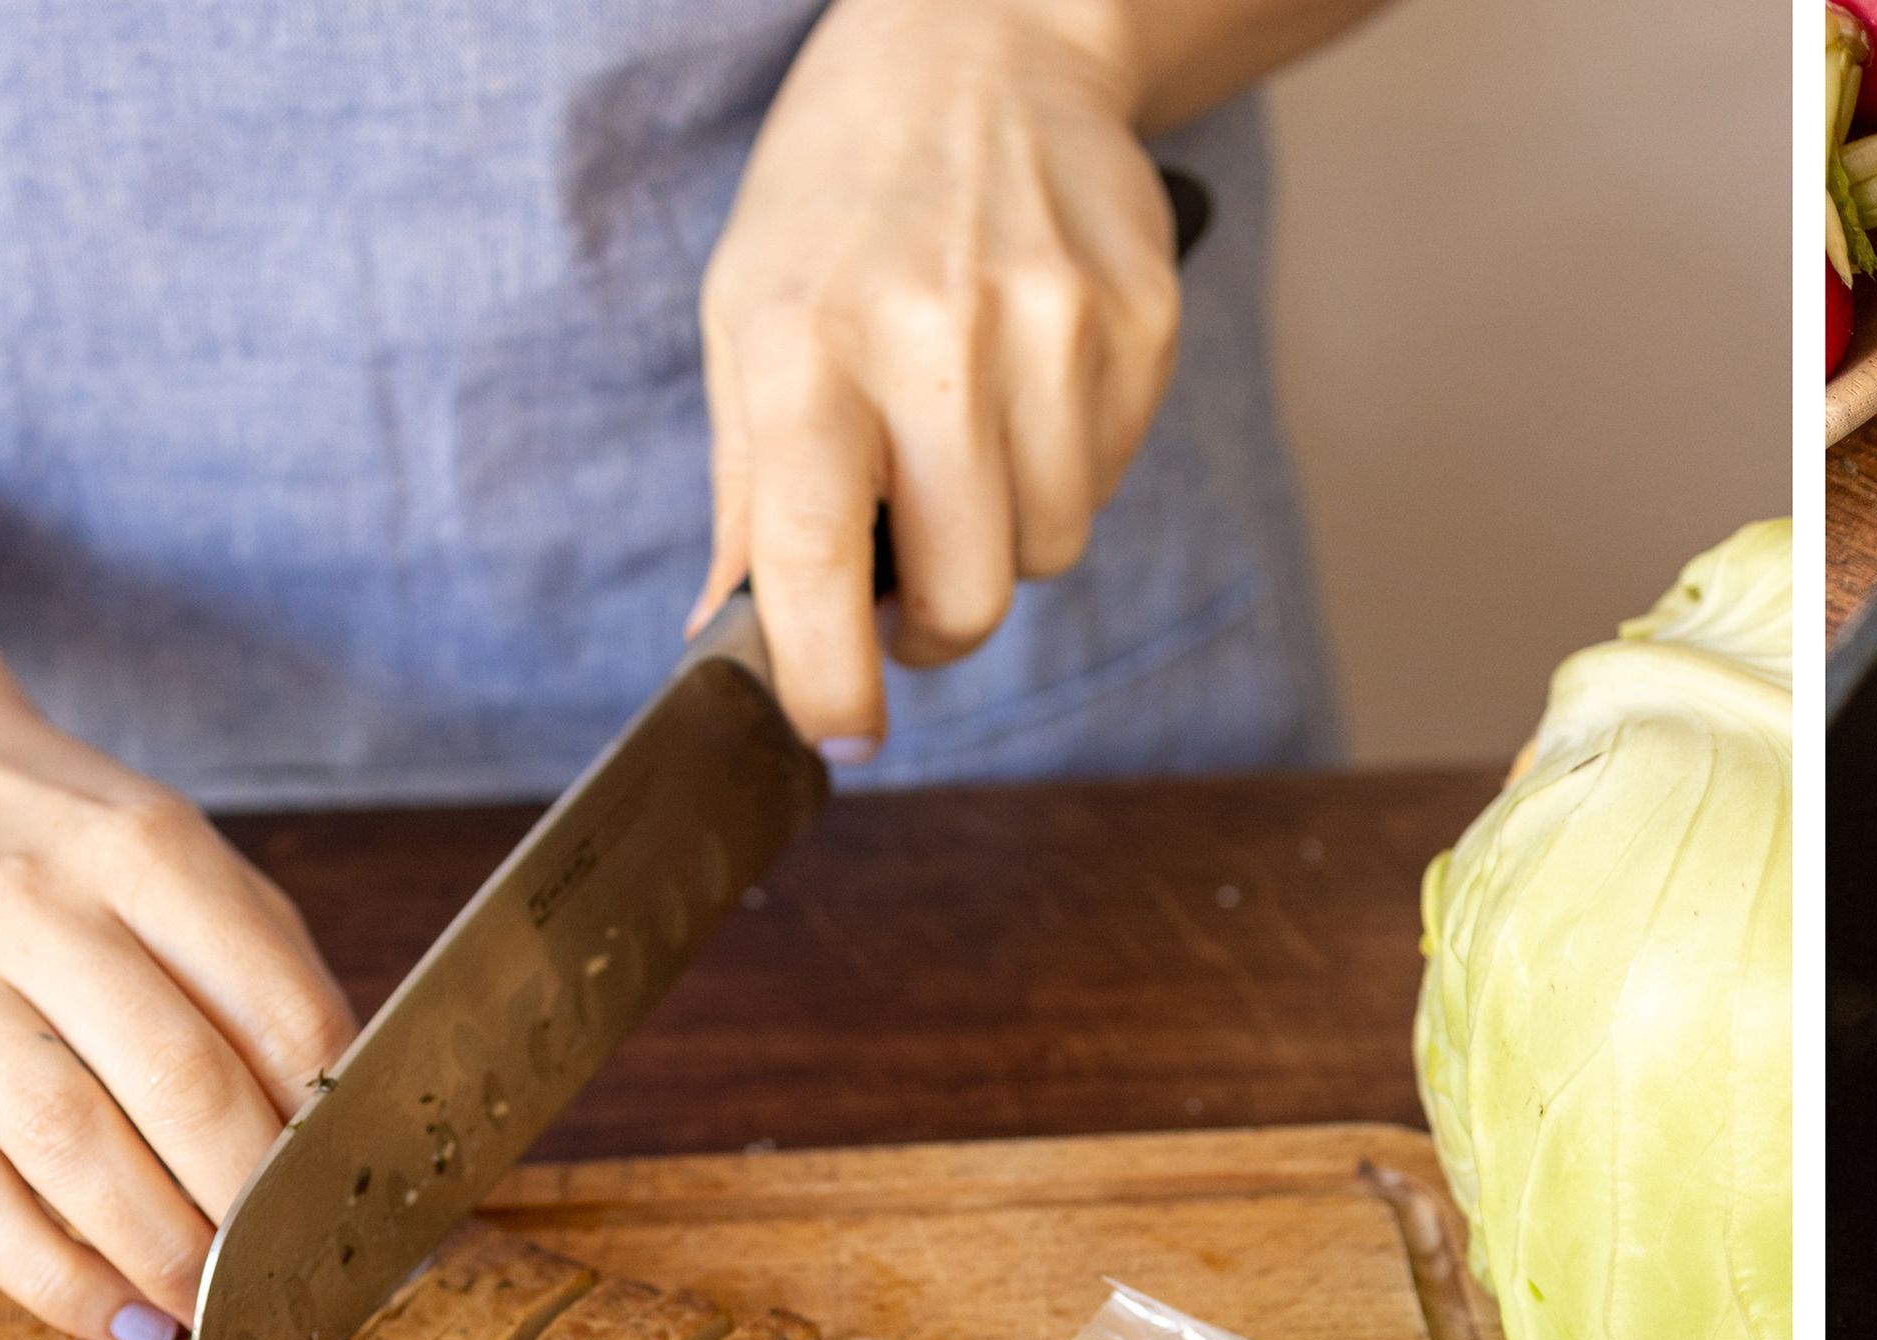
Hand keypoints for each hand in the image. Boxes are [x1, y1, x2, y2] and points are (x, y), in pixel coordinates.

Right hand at [0, 676, 351, 1339]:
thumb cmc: (64, 848)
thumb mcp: (184, 866)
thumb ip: (266, 978)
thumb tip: (348, 1132)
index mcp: (142, 851)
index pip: (277, 1011)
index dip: (332, 1126)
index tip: (361, 1195)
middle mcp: (28, 908)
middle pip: (177, 1081)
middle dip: (253, 1203)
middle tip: (295, 1271)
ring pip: (68, 1146)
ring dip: (161, 1252)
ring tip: (215, 1309)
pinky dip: (54, 1279)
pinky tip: (121, 1317)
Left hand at [697, 0, 1189, 753]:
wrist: (983, 45)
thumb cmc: (843, 192)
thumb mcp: (748, 313)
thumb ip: (745, 487)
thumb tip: (735, 633)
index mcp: (803, 344)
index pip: (813, 558)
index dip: (829, 677)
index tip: (842, 733)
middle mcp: (930, 339)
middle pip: (969, 594)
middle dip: (940, 621)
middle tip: (914, 583)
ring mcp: (1051, 330)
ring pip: (1052, 548)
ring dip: (1009, 533)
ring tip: (973, 439)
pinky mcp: (1140, 326)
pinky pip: (1111, 476)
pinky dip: (1068, 463)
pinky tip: (1032, 380)